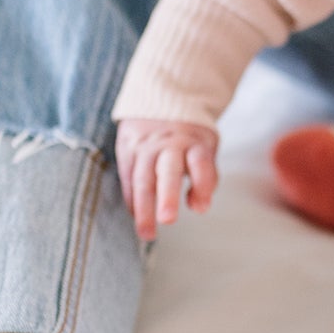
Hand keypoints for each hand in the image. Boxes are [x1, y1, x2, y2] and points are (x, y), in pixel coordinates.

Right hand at [115, 118, 218, 241]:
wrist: (162, 99)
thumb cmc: (189, 136)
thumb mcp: (206, 148)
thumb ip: (206, 178)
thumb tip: (199, 208)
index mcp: (195, 142)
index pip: (200, 163)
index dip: (202, 185)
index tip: (200, 208)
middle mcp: (169, 143)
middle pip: (167, 171)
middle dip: (167, 196)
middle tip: (167, 220)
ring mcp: (146, 145)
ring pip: (143, 178)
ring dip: (144, 208)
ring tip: (147, 233)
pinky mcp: (127, 147)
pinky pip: (128, 177)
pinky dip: (132, 199)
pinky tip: (136, 216)